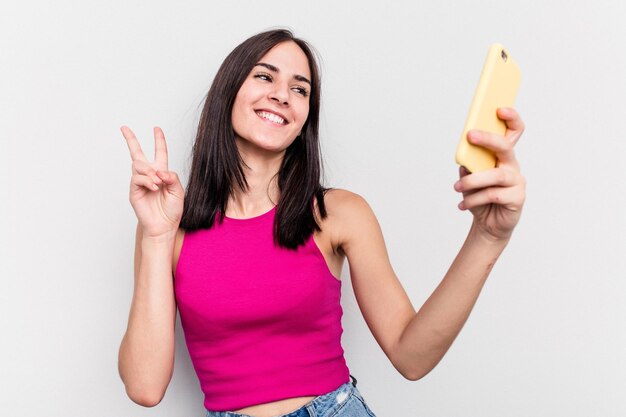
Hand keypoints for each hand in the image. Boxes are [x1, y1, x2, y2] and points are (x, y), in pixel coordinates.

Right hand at [121, 126, 184, 238]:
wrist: (164, 226)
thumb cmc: (172, 210)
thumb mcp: (178, 191)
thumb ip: (172, 177)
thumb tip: (159, 171)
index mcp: (161, 173)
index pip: (159, 153)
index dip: (159, 140)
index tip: (156, 129)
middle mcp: (149, 175)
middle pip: (137, 153)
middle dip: (131, 140)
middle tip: (124, 128)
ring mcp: (140, 182)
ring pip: (139, 165)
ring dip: (150, 172)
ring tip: (157, 183)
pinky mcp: (134, 191)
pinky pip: (137, 178)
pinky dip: (147, 181)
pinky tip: (154, 187)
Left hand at [453, 108, 525, 240]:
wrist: (488, 224)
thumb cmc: (480, 197)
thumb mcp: (470, 178)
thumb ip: (470, 164)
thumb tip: (465, 155)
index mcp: (502, 156)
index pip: (513, 132)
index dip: (511, 118)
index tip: (499, 109)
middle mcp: (512, 166)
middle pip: (505, 147)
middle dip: (489, 139)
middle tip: (470, 135)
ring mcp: (517, 182)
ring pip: (496, 176)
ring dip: (473, 180)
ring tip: (457, 187)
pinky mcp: (517, 199)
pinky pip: (493, 195)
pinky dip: (474, 199)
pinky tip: (463, 205)